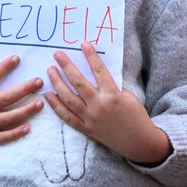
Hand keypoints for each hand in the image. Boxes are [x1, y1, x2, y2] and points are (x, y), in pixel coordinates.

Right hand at [0, 55, 43, 157]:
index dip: (5, 67)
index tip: (17, 59)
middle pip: (7, 98)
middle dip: (25, 89)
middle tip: (40, 81)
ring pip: (8, 118)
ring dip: (26, 110)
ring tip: (40, 103)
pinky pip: (1, 137)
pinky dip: (15, 134)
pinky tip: (27, 128)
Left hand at [45, 41, 171, 164]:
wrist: (138, 142)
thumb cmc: (136, 116)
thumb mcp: (129, 96)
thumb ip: (112, 85)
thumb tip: (95, 72)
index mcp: (113, 95)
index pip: (99, 71)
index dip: (91, 56)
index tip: (83, 44)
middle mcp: (99, 106)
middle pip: (78, 83)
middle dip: (66, 66)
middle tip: (57, 54)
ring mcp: (90, 118)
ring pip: (69, 98)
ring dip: (57, 83)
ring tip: (50, 71)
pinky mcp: (85, 129)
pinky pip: (67, 116)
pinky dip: (56, 105)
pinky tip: (49, 94)